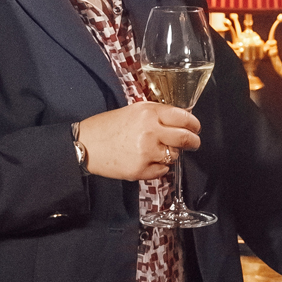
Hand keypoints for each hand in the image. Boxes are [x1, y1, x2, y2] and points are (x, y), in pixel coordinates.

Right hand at [74, 102, 198, 182]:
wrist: (85, 145)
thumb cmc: (107, 127)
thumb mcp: (133, 111)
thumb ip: (156, 114)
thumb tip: (179, 120)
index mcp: (148, 112)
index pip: (183, 117)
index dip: (193, 124)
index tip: (195, 127)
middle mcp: (150, 131)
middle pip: (185, 138)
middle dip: (193, 141)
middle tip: (194, 143)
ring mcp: (146, 151)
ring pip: (174, 155)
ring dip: (171, 154)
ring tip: (157, 150)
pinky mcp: (141, 169)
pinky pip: (162, 170)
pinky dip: (159, 167)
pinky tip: (146, 160)